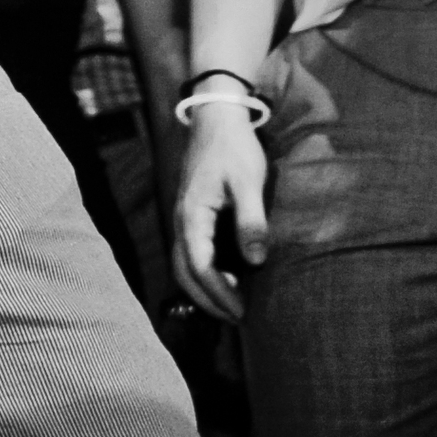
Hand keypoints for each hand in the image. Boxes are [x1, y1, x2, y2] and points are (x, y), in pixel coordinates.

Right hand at [170, 104, 268, 321]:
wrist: (216, 118)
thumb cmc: (233, 147)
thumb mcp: (248, 181)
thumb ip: (251, 220)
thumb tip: (256, 260)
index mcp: (192, 216)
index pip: (199, 266)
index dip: (218, 293)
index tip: (240, 311)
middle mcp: (181, 222)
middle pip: (185, 273)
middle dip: (208, 300)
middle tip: (237, 318)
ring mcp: (183, 220)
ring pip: (184, 266)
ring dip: (204, 289)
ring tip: (232, 305)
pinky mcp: (191, 216)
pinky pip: (191, 255)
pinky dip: (204, 274)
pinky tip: (228, 279)